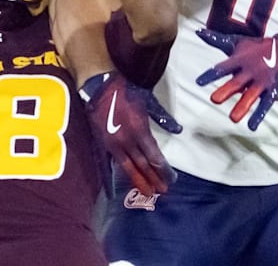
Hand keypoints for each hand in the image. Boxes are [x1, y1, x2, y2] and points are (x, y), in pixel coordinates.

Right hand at [80, 72, 180, 195]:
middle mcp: (127, 141)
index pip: (154, 156)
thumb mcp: (149, 102)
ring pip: (127, 167)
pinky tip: (113, 191)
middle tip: (163, 191)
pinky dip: (110, 178)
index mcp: (140, 131)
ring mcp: (112, 144)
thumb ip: (163, 118)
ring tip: (147, 193)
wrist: (100, 84)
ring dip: (138, 181)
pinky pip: (106, 164)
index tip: (170, 180)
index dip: (163, 170)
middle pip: (143, 165)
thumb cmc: (127, 90)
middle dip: (154, 179)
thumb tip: (177, 130)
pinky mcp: (101, 143)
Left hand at [194, 29, 277, 130]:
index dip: (211, 74)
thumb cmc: (256, 48)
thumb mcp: (236, 42)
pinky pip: (265, 104)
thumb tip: (199, 32)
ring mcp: (261, 81)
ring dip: (242, 106)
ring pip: (250, 95)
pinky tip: (252, 126)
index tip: (199, 82)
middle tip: (214, 100)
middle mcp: (249, 71)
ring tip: (233, 119)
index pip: (222, 68)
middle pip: (236, 82)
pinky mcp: (272, 90)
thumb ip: (216, 40)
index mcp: (239, 60)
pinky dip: (259, 115)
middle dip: (226, 91)